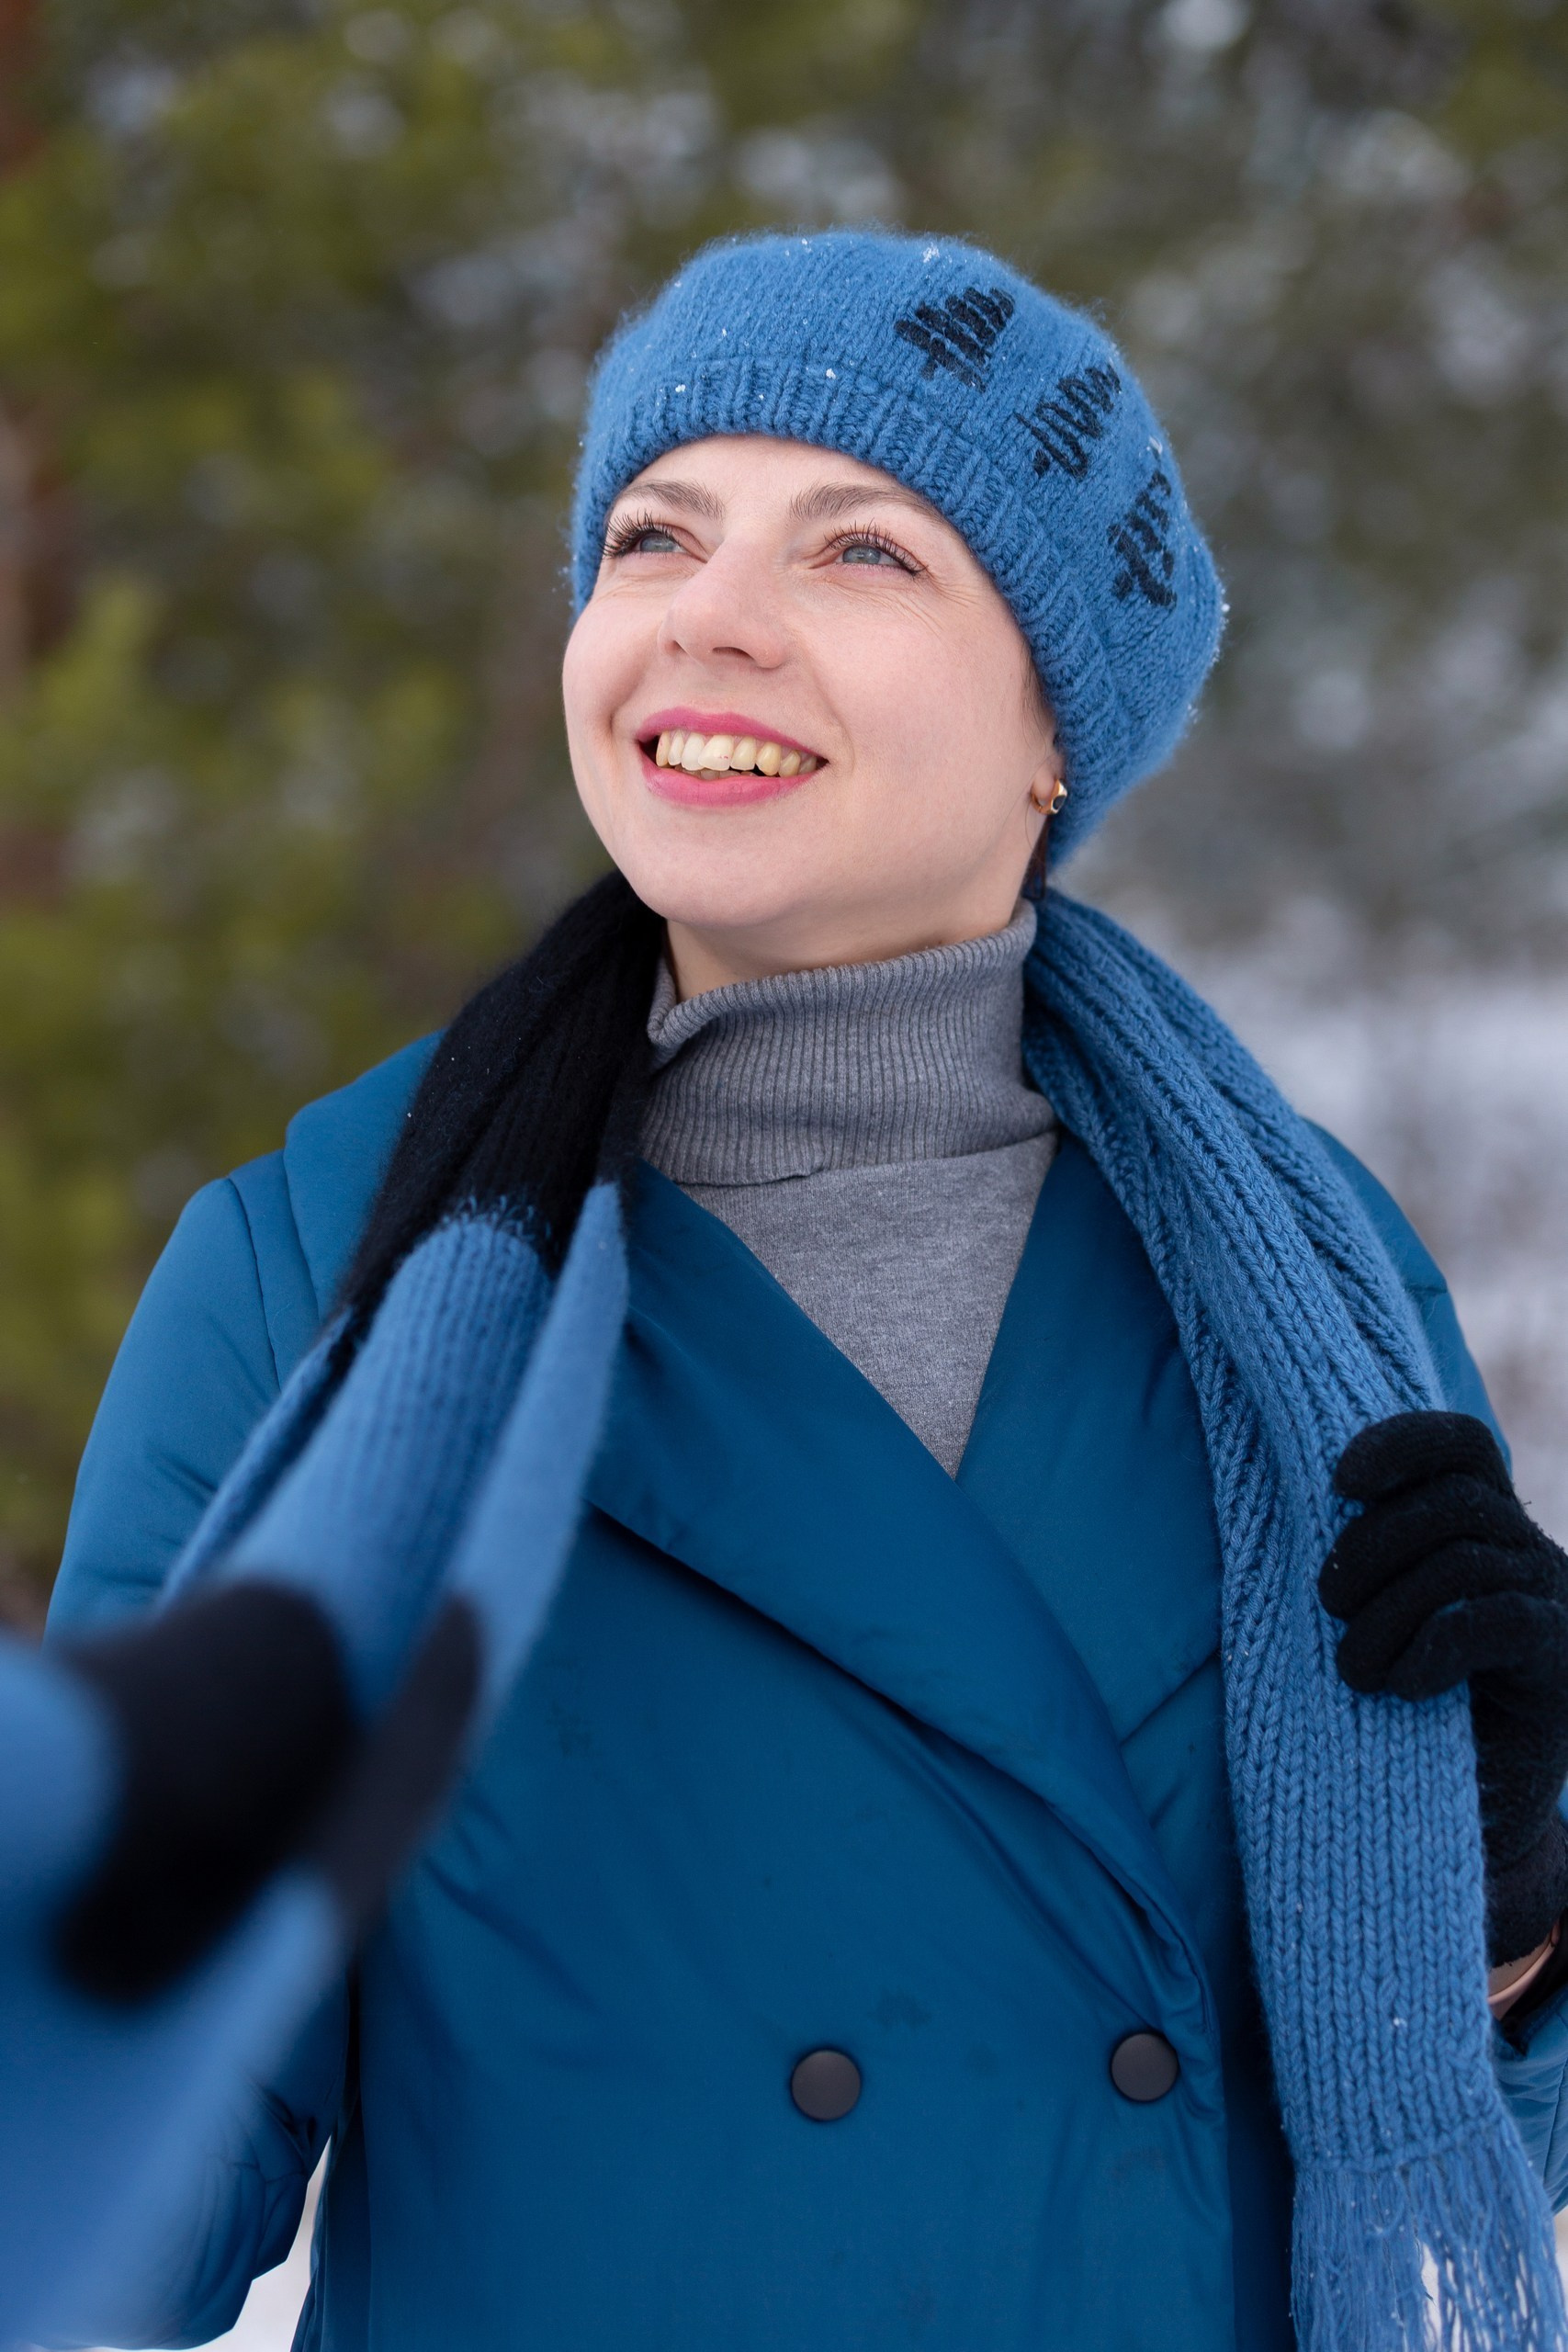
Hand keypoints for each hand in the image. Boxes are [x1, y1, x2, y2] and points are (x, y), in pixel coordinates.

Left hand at [1319, 1410, 1567, 1964]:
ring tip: (1354, 1668)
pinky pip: (1499, 1622)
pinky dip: (1436, 1647)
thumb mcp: (1382, 1614)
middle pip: (1453, 1500)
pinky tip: (1402, 1685)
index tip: (1337, 1480)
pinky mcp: (1562, 1662)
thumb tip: (1307, 1493)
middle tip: (1328, 1607)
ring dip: (1389, 1613)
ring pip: (1465, 1561)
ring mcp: (1554, 1603)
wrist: (1474, 1809)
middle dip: (1372, 1546)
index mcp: (1486, 1523)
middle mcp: (1529, 1551)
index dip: (1402, 1443)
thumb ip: (1370, 1555)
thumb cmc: (1407, 1702)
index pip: (1461, 1446)